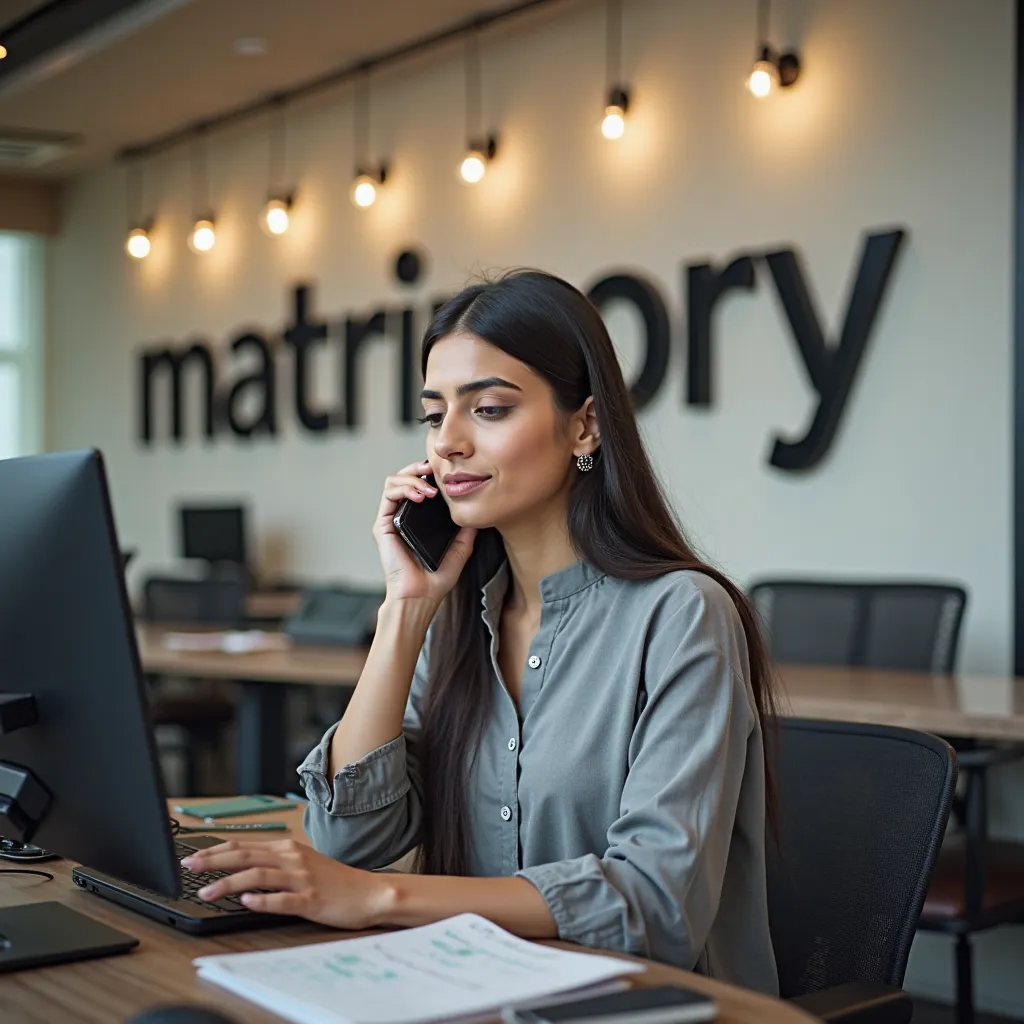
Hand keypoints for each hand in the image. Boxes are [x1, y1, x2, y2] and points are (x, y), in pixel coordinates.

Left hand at [180, 839, 391, 929]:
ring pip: (259, 876)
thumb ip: (274, 864)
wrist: (368, 893)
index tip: (192, 856)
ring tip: (206, 892)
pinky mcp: (311, 900)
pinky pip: (284, 900)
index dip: (215, 850)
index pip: (244, 845)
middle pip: (246, 855)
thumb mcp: (303, 864)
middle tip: (189, 867)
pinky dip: (263, 900)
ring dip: (229, 883)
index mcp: (289, 849)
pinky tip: (247, 903)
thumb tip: (241, 868)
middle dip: (213, 861)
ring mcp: (302, 879)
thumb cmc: (335, 881)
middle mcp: (293, 859)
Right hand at [373, 459, 476, 604]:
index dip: (430, 473)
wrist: (421, 596)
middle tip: (434, 469)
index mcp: (419, 518)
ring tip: (431, 489)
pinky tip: (421, 495)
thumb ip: (467, 528)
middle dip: (419, 467)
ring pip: (394, 481)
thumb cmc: (437, 577)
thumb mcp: (461, 547)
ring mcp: (392, 518)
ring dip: (413, 477)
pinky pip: (388, 494)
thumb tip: (477, 508)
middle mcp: (403, 515)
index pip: (420, 484)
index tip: (446, 471)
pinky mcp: (383, 525)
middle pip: (405, 477)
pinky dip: (405, 488)